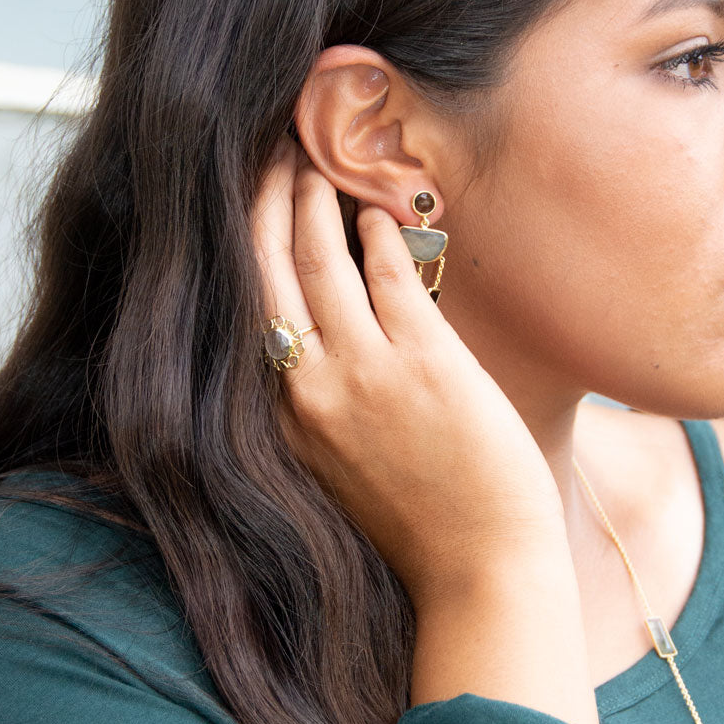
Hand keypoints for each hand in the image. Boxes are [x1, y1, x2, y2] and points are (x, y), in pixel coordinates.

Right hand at [251, 138, 567, 609]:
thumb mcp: (339, 468)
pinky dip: (381, 235)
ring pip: (321, 262)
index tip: (246, 206)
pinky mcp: (424, 362)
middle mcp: (308, 390)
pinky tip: (382, 214)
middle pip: (268, 270)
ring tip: (316, 165)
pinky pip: (390, 276)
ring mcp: (365, 373)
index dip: (242, 247)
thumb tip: (321, 335)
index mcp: (282, 419)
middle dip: (264, 201)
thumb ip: (319, 405)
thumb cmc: (417, 524)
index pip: (247, 311)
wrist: (480, 570)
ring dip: (315, 202)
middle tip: (269, 152)